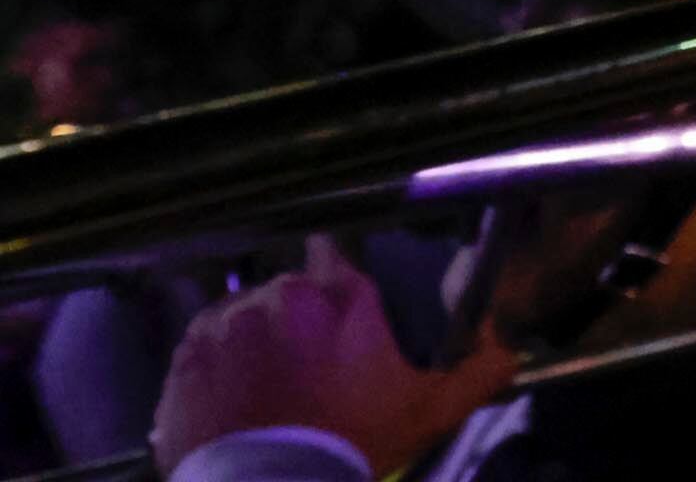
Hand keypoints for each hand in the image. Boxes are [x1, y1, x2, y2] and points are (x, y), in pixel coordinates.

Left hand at [151, 237, 514, 476]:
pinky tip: (230, 396)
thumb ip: (476, 372)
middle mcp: (280, 295)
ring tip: (263, 382)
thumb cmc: (353, 442)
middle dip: (293, 315)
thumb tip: (511, 350)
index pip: (330, 252)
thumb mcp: (429, 410)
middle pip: (285, 289)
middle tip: (304, 361)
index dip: (332, 276)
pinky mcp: (184, 359)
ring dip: (251, 337)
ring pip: (241, 314)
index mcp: (340, 295)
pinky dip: (213, 364)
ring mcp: (224, 324)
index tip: (335, 305)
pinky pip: (200, 346)